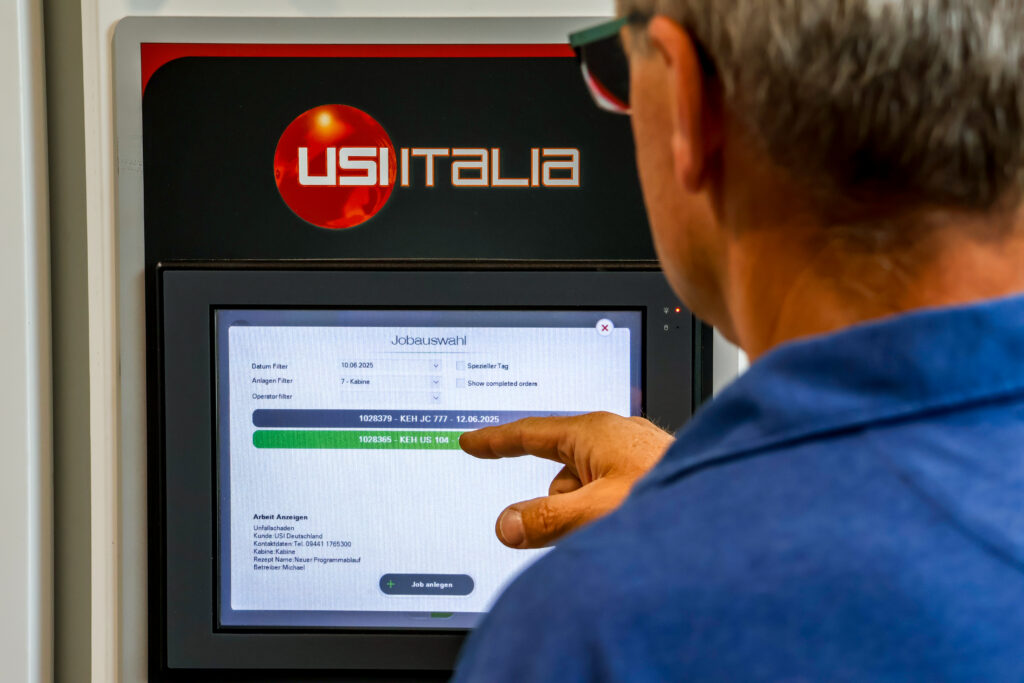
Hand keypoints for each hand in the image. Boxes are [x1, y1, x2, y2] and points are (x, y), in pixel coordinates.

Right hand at [459, 412, 673, 548]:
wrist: (736, 508)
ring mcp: (634, 455)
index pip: (530, 432)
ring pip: (586, 490)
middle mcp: (614, 436)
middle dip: (559, 504)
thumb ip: (548, 520)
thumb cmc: (678, 496)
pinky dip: (610, 515)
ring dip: (589, 515)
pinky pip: (610, 495)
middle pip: (559, 474)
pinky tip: (632, 531)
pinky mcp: (650, 474)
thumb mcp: (598, 512)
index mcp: (595, 432)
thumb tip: (508, 524)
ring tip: (622, 532)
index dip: (496, 440)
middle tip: (578, 531)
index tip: (472, 441)